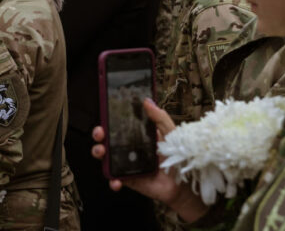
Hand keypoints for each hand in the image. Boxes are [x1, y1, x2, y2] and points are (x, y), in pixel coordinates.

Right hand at [91, 99, 207, 222]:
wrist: (185, 183)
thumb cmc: (178, 156)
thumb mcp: (171, 133)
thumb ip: (160, 118)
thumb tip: (147, 100)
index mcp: (137, 135)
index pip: (118, 126)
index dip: (108, 120)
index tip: (104, 116)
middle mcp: (129, 148)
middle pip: (107, 139)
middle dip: (99, 135)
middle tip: (100, 133)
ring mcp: (127, 165)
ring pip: (106, 158)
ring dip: (99, 153)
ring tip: (102, 152)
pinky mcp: (129, 180)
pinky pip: (115, 180)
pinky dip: (112, 181)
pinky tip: (116, 181)